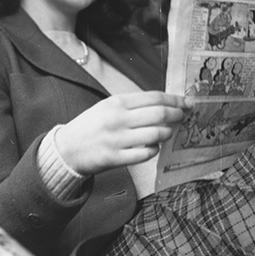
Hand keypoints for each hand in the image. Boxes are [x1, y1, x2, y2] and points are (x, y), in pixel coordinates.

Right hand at [55, 92, 192, 174]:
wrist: (67, 148)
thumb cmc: (90, 126)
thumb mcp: (107, 106)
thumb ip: (132, 105)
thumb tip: (162, 104)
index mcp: (117, 103)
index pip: (154, 97)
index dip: (175, 99)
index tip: (187, 102)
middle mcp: (118, 119)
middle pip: (159, 114)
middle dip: (176, 115)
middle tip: (183, 116)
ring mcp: (117, 139)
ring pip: (155, 134)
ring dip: (167, 133)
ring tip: (167, 133)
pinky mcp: (116, 158)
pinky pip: (145, 154)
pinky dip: (154, 149)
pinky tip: (153, 147)